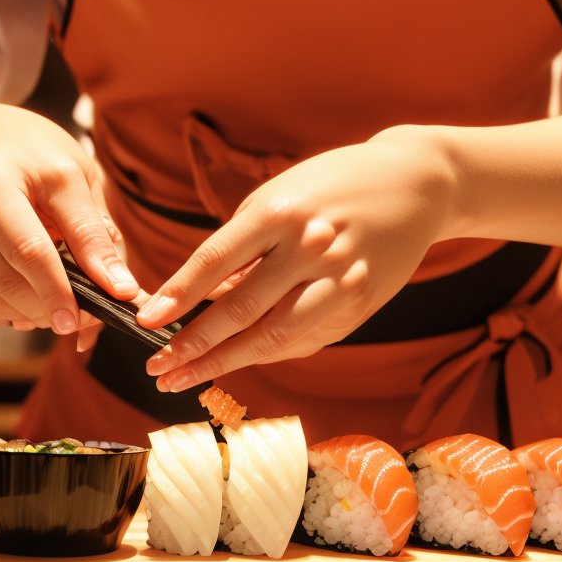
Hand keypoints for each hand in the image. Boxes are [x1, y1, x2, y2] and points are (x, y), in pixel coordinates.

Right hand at [0, 101, 144, 349]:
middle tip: (72, 317)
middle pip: (5, 278)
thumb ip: (95, 232)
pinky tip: (11, 292)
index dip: (60, 289)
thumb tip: (121, 291)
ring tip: (45, 298)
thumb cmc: (35, 160)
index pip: (31, 248)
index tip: (81, 321)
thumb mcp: (75, 176)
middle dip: (45, 306)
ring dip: (22, 311)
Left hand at [137, 128, 453, 389]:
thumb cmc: (332, 186)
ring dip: (222, 363)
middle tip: (156, 366)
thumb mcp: (281, 197)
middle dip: (193, 343)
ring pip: (272, 336)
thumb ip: (244, 247)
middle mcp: (310, 245)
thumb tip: (204, 299)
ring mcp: (339, 279)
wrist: (415, 184)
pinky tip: (237, 361)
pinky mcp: (360, 304)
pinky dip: (266, 353)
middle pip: (240, 308)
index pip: (217, 258)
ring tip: (183, 377)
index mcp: (280, 210)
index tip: (146, 320)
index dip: (178, 294)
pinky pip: (304, 339)